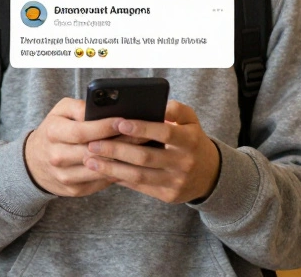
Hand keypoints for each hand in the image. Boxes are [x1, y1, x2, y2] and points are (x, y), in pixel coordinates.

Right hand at [25, 98, 133, 196]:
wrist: (34, 162)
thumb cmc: (54, 132)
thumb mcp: (59, 112)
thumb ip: (78, 107)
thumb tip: (100, 110)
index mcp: (52, 133)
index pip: (82, 132)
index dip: (105, 127)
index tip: (124, 120)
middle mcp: (56, 156)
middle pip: (94, 152)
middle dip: (121, 143)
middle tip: (143, 135)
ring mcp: (65, 176)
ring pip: (100, 170)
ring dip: (123, 161)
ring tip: (141, 150)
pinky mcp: (75, 190)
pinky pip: (102, 182)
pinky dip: (117, 173)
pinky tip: (130, 164)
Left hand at [84, 100, 220, 203]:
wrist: (211, 175)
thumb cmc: (191, 140)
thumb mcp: (191, 121)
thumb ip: (175, 109)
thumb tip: (155, 103)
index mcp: (190, 140)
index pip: (165, 133)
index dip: (142, 128)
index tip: (119, 123)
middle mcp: (185, 162)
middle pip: (146, 157)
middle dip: (116, 150)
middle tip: (92, 144)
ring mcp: (176, 182)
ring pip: (139, 176)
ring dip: (111, 168)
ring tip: (89, 160)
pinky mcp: (168, 196)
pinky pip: (140, 187)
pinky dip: (119, 179)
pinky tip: (102, 171)